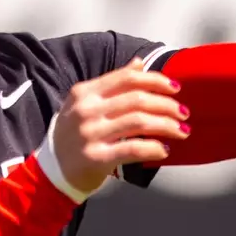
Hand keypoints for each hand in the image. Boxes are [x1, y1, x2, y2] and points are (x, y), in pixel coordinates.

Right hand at [51, 58, 188, 193]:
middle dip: (167, 104)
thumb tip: (139, 63)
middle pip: (137, 99)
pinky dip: (154, 148)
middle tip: (183, 112)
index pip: (127, 78)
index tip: (175, 88)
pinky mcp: (96, 158)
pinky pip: (133, 149)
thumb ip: (111, 84)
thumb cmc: (72, 136)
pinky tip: (165, 150)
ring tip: (182, 130)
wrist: (52, 172)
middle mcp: (86, 111)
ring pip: (139, 122)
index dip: (156, 80)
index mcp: (84, 93)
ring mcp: (90, 134)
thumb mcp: (84, 104)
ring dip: (167, 125)